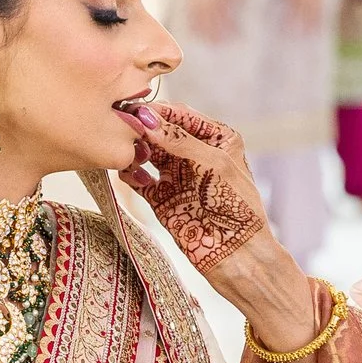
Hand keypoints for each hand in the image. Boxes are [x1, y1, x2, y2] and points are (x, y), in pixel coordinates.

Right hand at [122, 104, 269, 272]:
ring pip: (147, 152)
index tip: (134, 108)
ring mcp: (177, 175)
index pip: (181, 116)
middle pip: (160, 131)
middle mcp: (194, 153)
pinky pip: (139, 179)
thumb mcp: (213, 164)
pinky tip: (129, 172)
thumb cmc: (237, 206)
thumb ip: (180, 140)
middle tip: (124, 127)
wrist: (237, 254)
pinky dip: (130, 173)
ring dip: (136, 149)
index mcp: (217, 138)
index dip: (159, 111)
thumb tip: (148, 119)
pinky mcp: (162, 198)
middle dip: (143, 128)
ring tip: (130, 151)